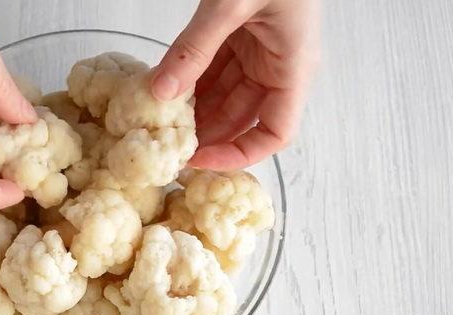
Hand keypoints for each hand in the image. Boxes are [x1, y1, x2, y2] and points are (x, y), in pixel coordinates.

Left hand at [152, 0, 318, 169]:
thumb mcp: (231, 5)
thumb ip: (194, 49)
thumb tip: (160, 92)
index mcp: (293, 67)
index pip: (276, 134)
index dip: (239, 155)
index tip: (198, 161)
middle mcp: (278, 67)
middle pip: (241, 119)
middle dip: (205, 133)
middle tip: (165, 145)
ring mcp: (259, 53)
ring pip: (223, 97)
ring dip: (193, 109)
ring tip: (159, 121)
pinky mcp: (240, 38)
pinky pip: (214, 71)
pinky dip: (189, 81)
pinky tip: (164, 89)